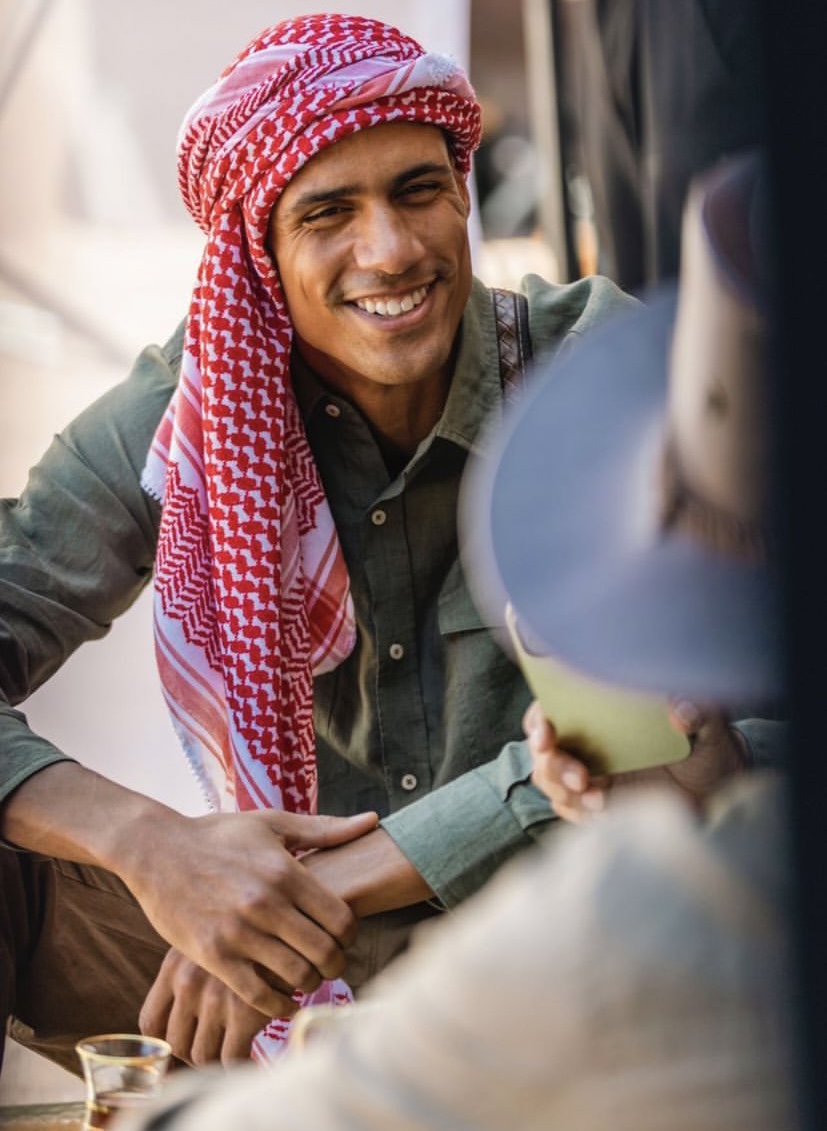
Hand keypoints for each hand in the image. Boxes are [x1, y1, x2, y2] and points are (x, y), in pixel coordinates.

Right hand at [117, 808, 377, 1017]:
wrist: (155, 850)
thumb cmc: (218, 835)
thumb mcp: (272, 825)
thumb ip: (324, 829)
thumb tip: (374, 820)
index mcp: (286, 870)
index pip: (341, 918)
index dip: (351, 934)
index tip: (344, 937)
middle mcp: (266, 903)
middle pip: (325, 951)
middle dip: (336, 963)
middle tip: (331, 964)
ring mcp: (239, 932)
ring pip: (296, 976)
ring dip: (309, 983)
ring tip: (307, 977)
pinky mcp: (213, 955)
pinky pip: (258, 995)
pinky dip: (277, 1004)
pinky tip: (281, 998)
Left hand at [140, 948, 273, 1065]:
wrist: (289, 926)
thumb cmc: (251, 935)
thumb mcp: (210, 942)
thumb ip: (191, 971)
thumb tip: (183, 1016)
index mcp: (174, 966)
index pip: (151, 1022)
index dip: (162, 1044)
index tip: (178, 1050)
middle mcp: (188, 983)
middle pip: (175, 1044)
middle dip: (194, 1052)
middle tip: (215, 1049)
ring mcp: (215, 999)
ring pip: (201, 1055)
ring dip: (217, 1059)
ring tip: (233, 1049)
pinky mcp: (244, 1013)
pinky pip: (230, 1058)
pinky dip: (239, 1062)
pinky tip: (251, 1052)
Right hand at [523, 698, 747, 823]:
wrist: (719, 792)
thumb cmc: (709, 748)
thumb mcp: (709, 725)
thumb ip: (697, 711)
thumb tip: (679, 712)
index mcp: (601, 713)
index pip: (552, 709)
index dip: (539, 721)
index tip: (546, 736)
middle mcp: (588, 742)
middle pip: (543, 752)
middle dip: (552, 765)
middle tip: (581, 778)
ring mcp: (591, 776)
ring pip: (549, 782)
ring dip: (564, 792)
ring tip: (600, 799)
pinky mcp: (599, 807)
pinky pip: (570, 810)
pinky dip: (579, 812)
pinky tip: (605, 811)